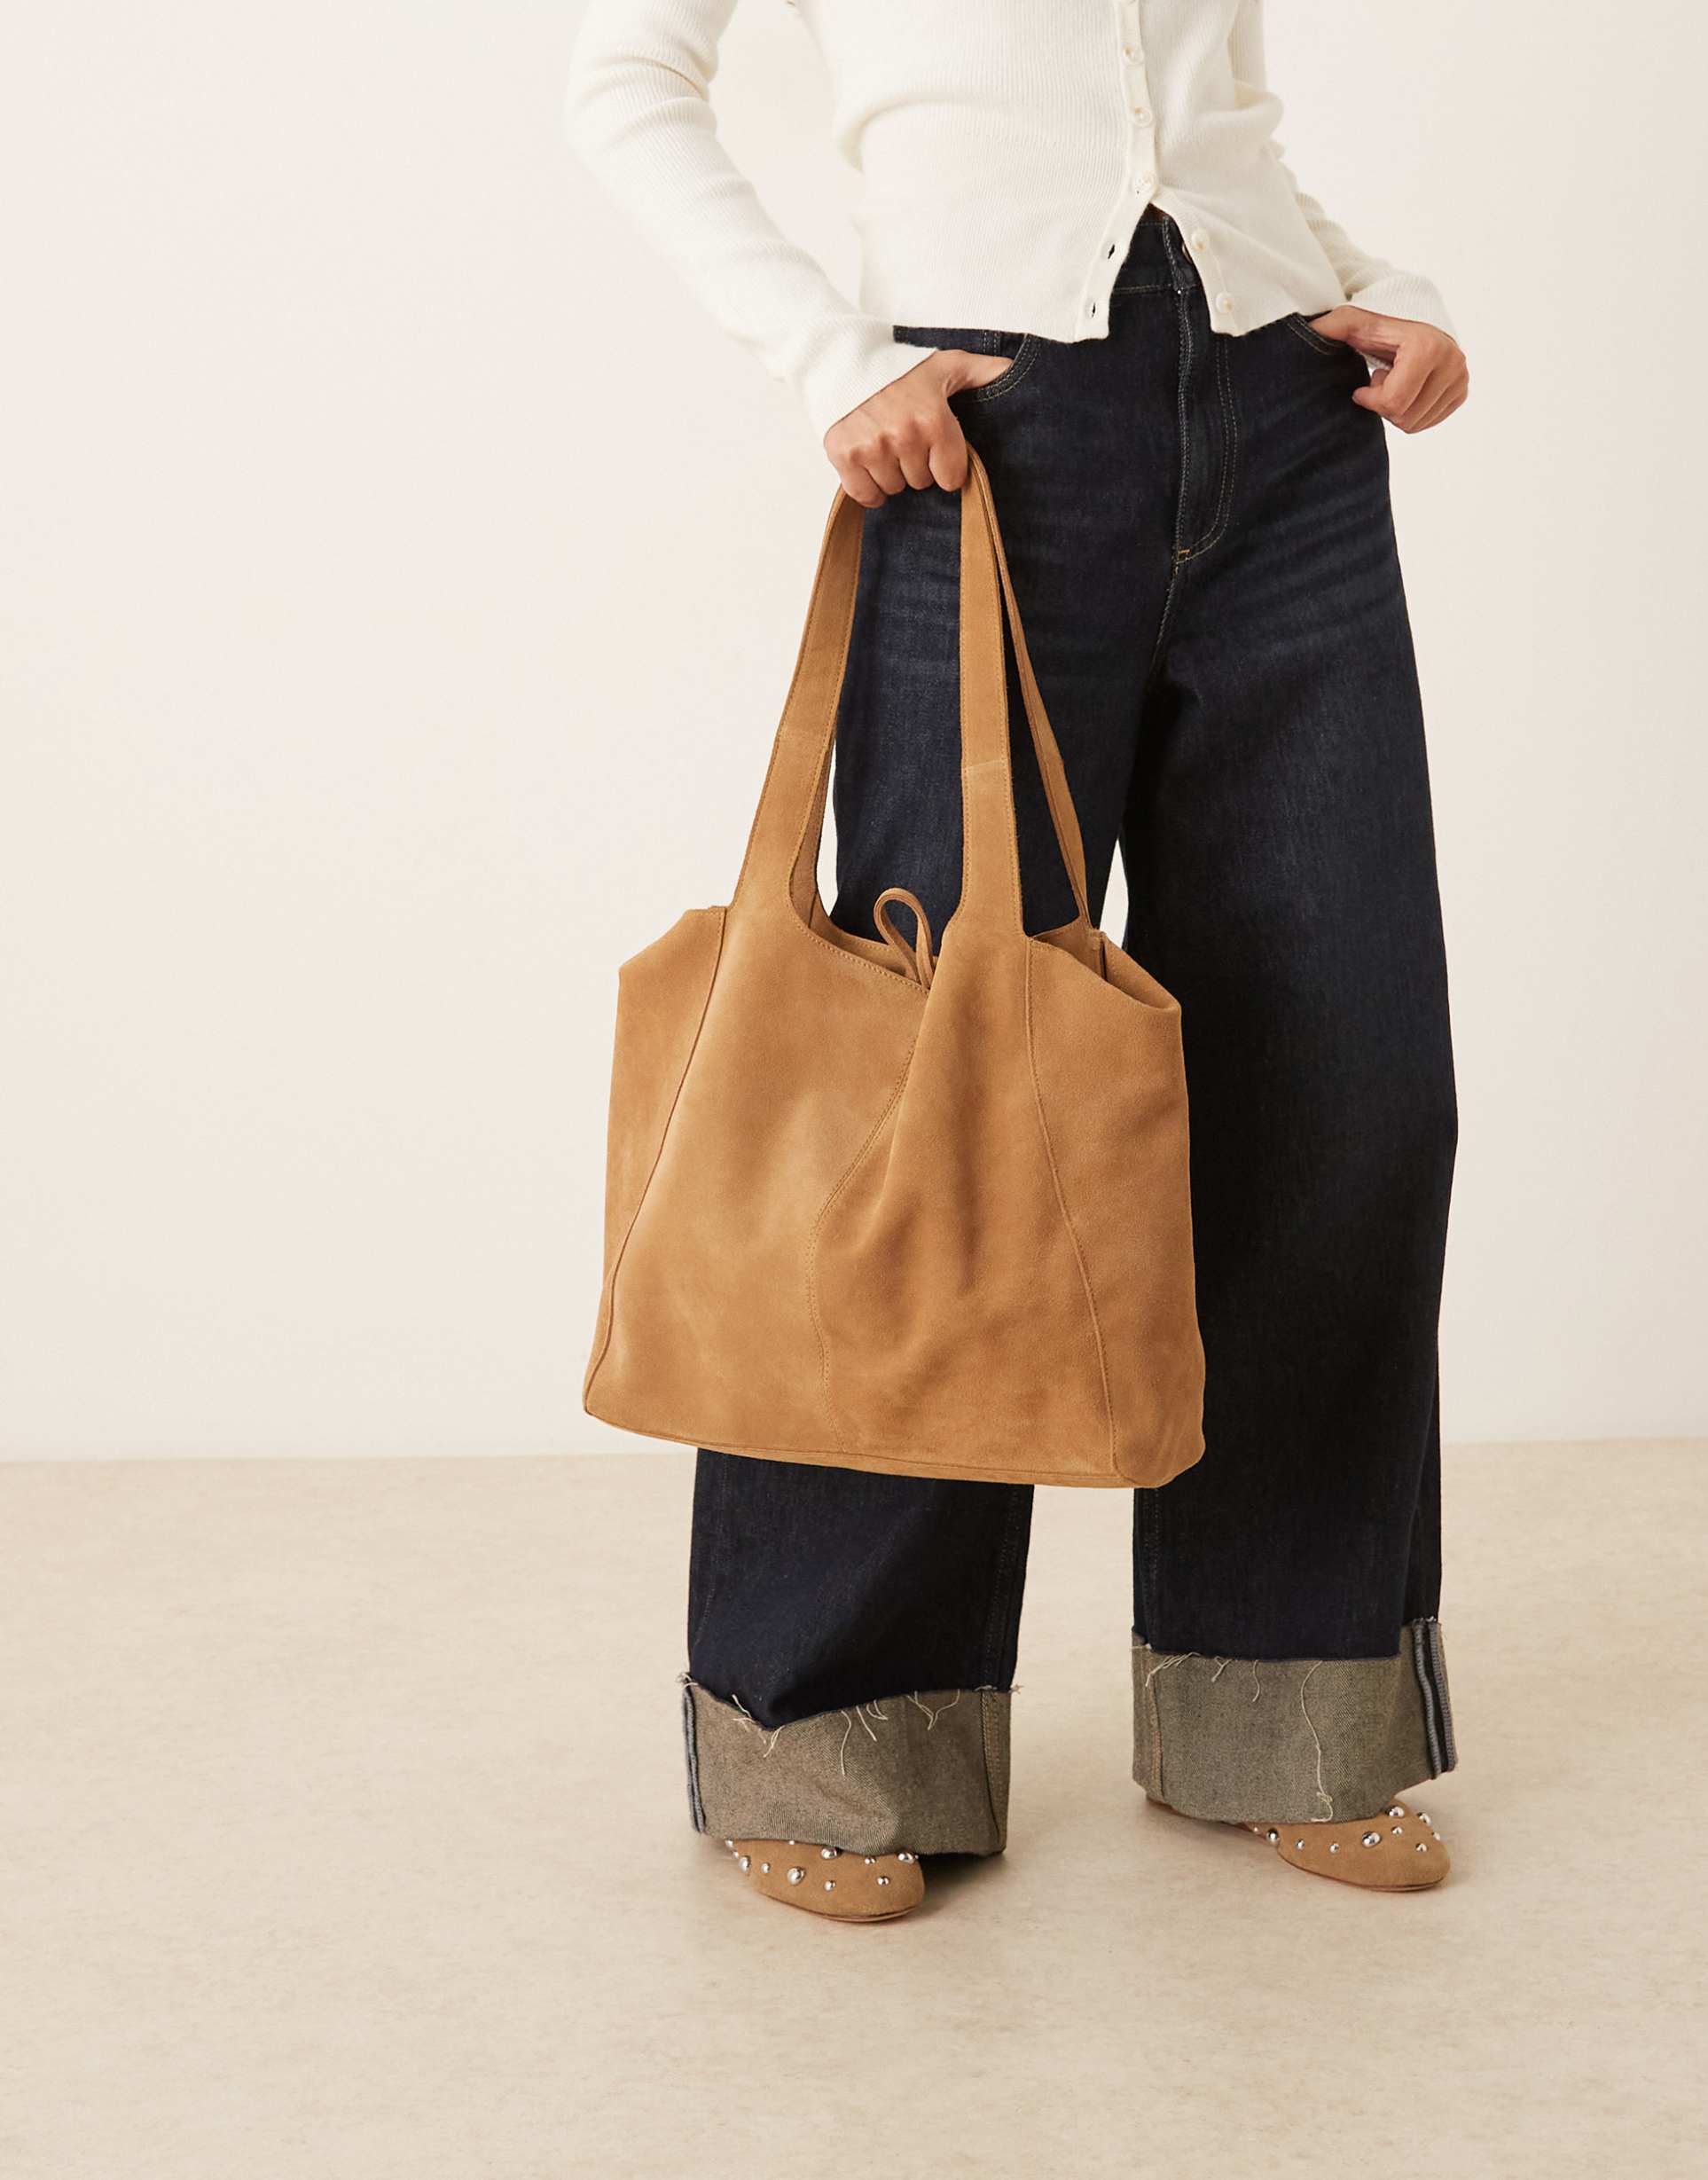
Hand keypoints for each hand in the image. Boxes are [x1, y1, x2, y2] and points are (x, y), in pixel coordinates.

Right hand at [824, 350, 1015, 504]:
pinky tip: (868, 463)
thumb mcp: (948, 365)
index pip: (951, 477)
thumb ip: (986, 373)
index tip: (936, 449)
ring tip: (885, 444)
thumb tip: (1017, 374)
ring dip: (892, 473)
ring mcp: (872, 447)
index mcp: (933, 419)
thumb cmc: (901, 368)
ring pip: (894, 489)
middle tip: (905, 438)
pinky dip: (868, 486)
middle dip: (917, 465)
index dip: (945, 466)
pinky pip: (866, 495)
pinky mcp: (844, 455)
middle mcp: (903, 436)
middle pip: (921, 482)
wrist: (843, 360)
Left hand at [1305, 308, 1468, 433]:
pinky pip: (1430, 422)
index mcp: (1426, 347)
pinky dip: (1412, 412)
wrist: (1411, 320)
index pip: (1393, 402)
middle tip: (1380, 381)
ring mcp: (1459, 377)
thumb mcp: (1351, 322)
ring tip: (1394, 381)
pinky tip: (1407, 388)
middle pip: (1404, 417)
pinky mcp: (1461, 390)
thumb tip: (1299, 332)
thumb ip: (1328, 328)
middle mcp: (1451, 361)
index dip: (1371, 400)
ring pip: (1416, 423)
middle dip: (1383, 405)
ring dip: (1397, 408)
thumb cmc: (1378, 325)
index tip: (1362, 386)